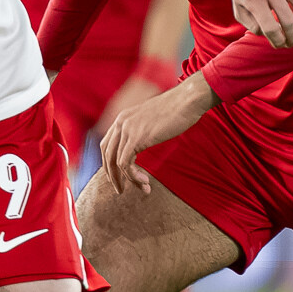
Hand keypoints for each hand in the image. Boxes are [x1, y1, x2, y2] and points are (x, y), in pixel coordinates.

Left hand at [99, 72, 216, 193]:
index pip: (107, 144)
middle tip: (121, 190)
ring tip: (143, 188)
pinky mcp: (137, 139)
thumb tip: (143, 142)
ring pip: (116, 162)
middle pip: (106, 154)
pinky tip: (145, 182)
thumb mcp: (152, 119)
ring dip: (126, 180)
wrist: (186, 101)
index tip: (119, 177)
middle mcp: (121, 123)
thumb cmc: (177, 110)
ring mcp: (127, 130)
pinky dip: (133, 177)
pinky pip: (126, 164)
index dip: (110, 163)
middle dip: (112, 175)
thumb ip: (143, 129)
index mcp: (122, 118)